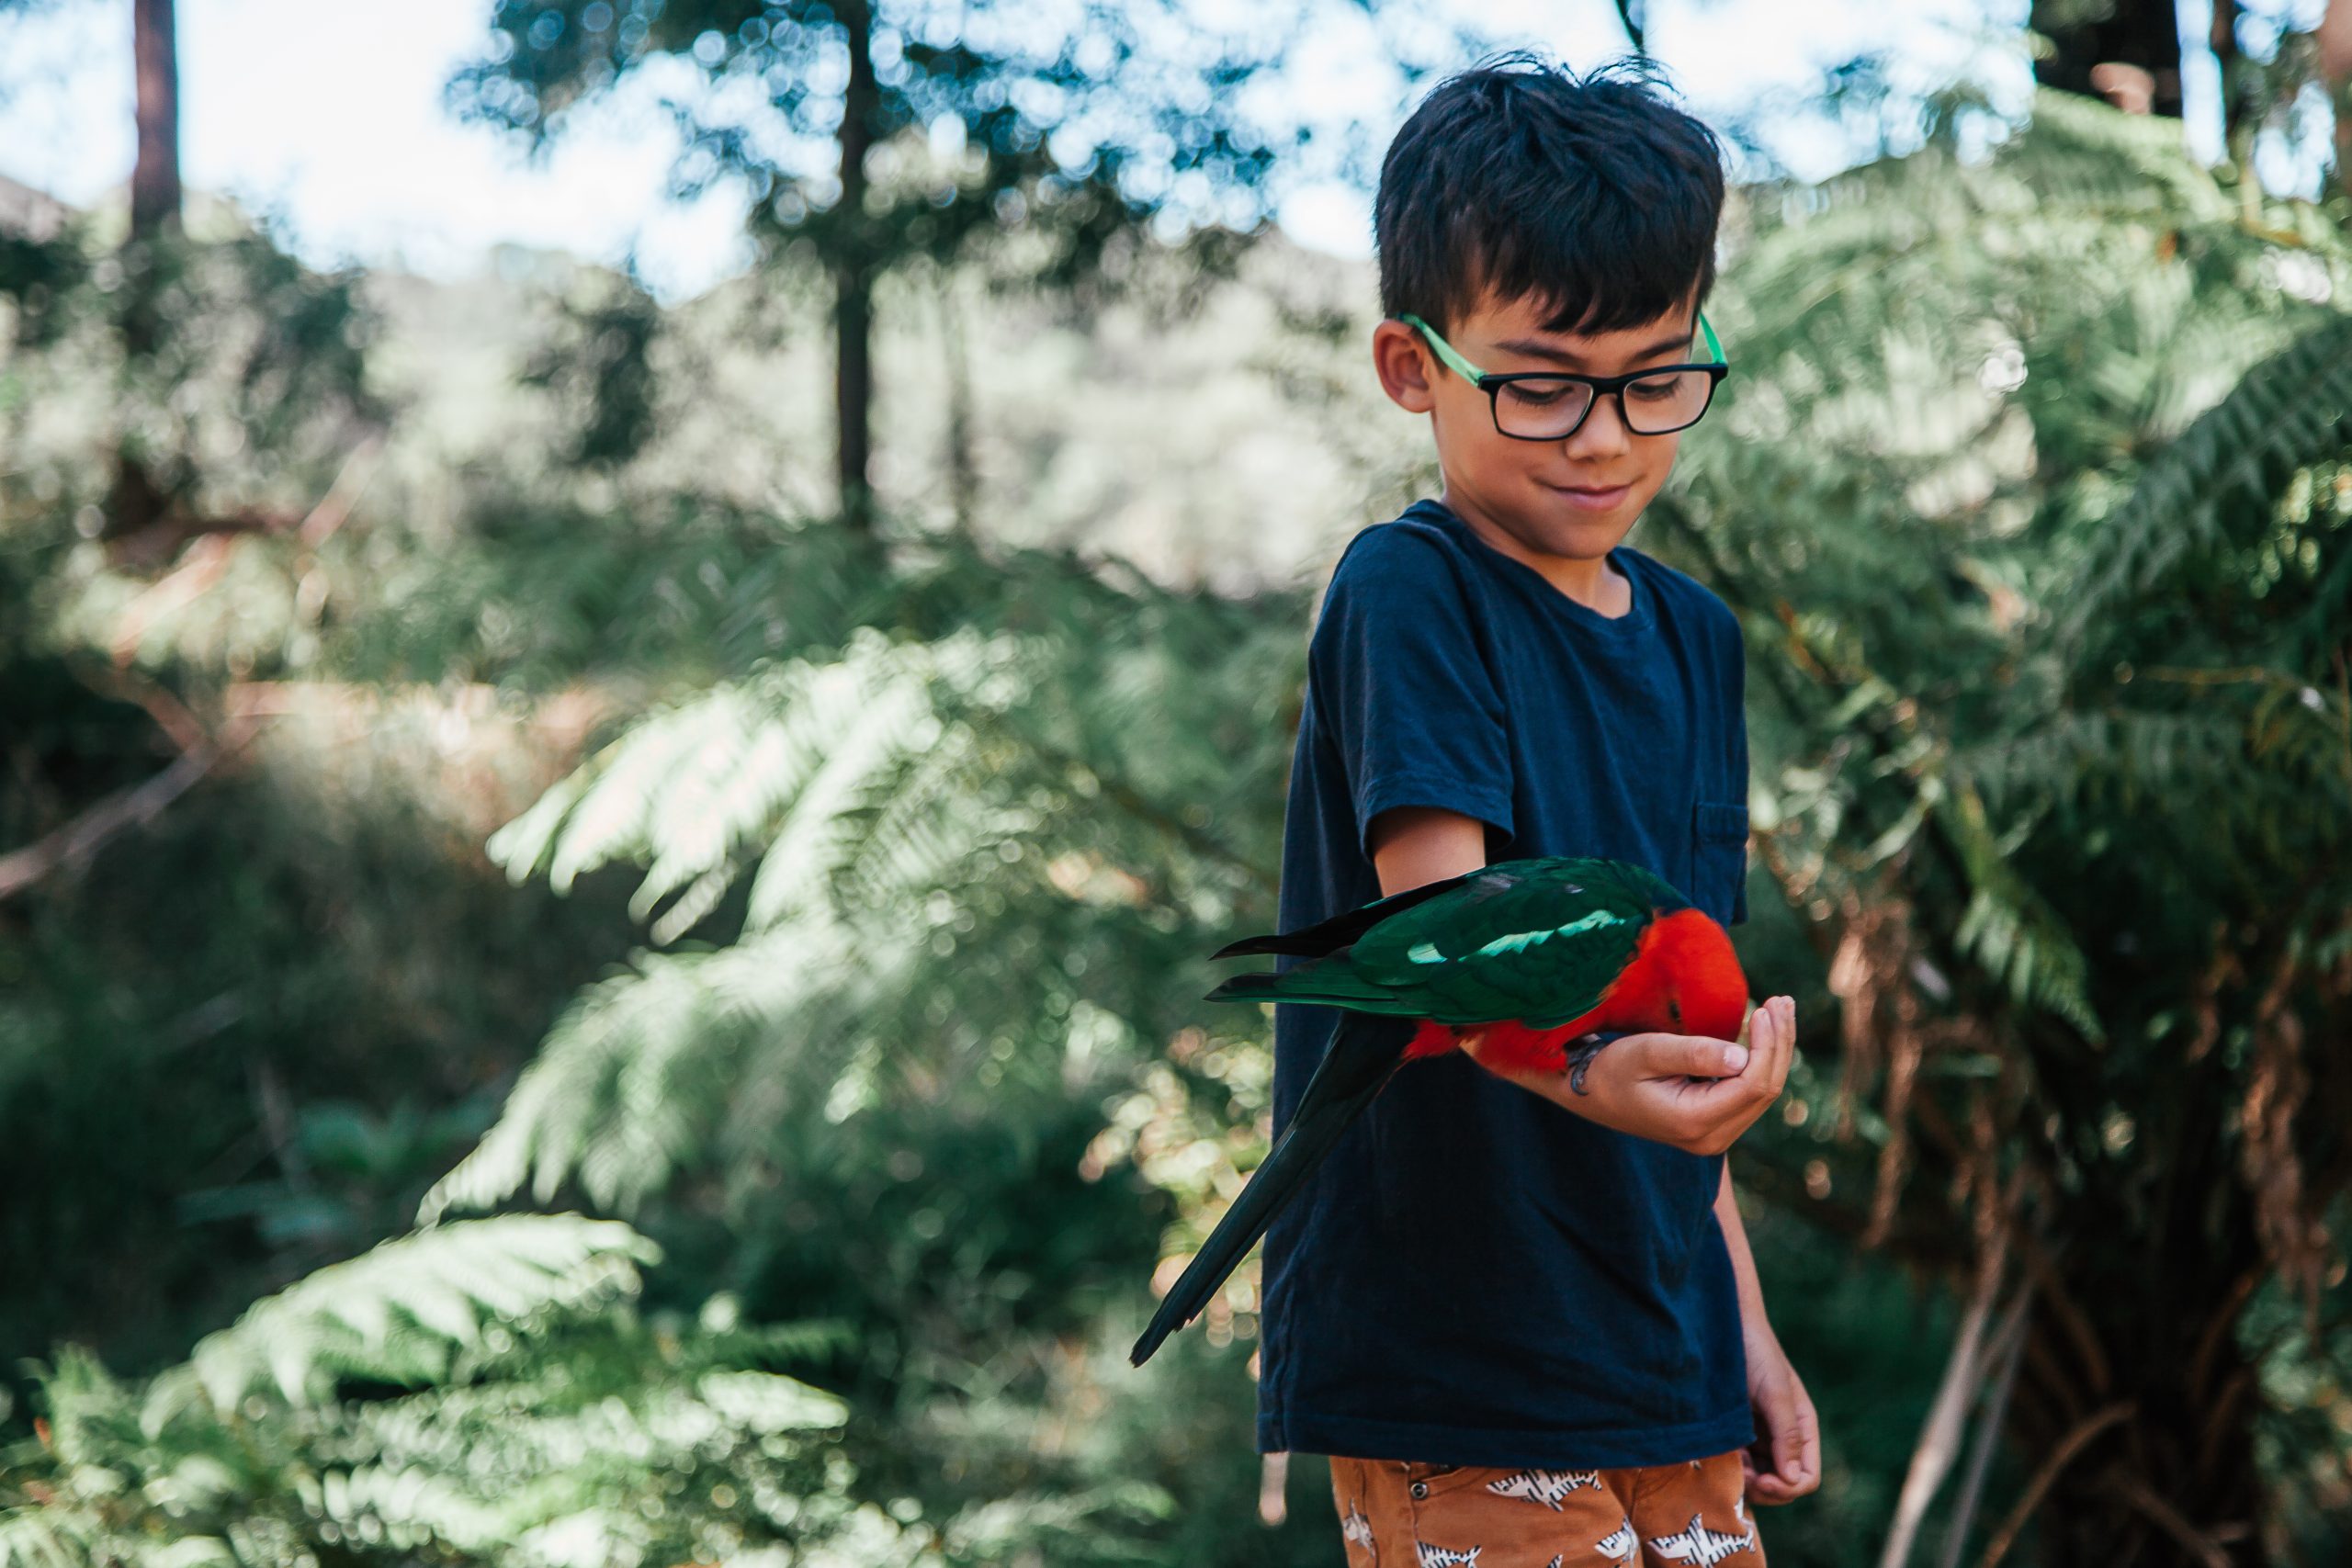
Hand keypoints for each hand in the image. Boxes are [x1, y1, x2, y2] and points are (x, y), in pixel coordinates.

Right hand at [1462, 996, 1795, 1156]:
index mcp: (1695, 1122)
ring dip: (1774, 1050)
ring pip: (1762, 1092)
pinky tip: (1764, 1032)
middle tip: (1782, 1001)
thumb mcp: (1645, 1053)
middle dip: (1779, 1044)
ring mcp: (1715, 1135)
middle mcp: (1711, 1138)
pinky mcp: (1713, 1124)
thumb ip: (1693, 1053)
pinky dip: (1761, 1060)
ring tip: (1780, 1009)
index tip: (1767, 1005)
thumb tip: (1742, 1055)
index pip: (1753, 1084)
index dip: (1768, 1044)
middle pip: (1765, 1090)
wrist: (1588, 1093)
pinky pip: (1749, 1093)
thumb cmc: (1610, 1067)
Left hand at [1740, 1321, 1820, 1504]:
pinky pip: (1737, 1462)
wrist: (1724, 1324)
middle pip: (1781, 1485)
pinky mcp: (1734, 1432)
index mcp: (1801, 1428)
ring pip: (1757, 1478)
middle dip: (1763, 1488)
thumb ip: (1787, 1434)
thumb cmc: (1756, 1351)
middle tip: (1739, 1473)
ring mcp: (1758, 1436)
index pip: (1806, 1477)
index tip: (1761, 1479)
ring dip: (1743, 1479)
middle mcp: (1782, 1437)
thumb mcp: (1775, 1392)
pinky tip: (1717, 1450)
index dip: (1787, 1488)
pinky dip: (1729, 1465)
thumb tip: (1792, 1479)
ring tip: (1726, 1459)